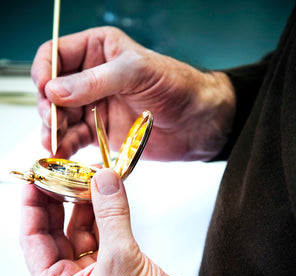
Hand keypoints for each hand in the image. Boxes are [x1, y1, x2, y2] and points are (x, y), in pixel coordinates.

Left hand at [21, 169, 217, 275]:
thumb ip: (111, 215)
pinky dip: (106, 211)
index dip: (32, 206)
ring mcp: (95, 270)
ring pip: (81, 228)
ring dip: (85, 202)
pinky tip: (107, 193)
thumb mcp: (120, 260)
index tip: (36, 179)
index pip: (33, 238)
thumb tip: (103, 182)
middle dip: (59, 199)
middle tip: (62, 172)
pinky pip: (105, 230)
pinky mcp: (118, 263)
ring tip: (88, 176)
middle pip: (55, 230)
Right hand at [31, 26, 235, 160]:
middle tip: (52, 123)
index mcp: (99, 50)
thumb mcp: (137, 73)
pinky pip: (76, 139)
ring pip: (61, 117)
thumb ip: (95, 80)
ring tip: (53, 143)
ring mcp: (95, 106)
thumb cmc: (178, 87)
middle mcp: (92, 77)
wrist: (199, 123)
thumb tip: (55, 90)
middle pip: (54, 90)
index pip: (57, 55)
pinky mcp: (101, 133)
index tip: (45, 91)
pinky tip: (62, 153)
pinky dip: (66, 146)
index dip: (45, 71)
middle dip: (48, 107)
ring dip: (53, 130)